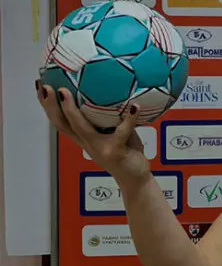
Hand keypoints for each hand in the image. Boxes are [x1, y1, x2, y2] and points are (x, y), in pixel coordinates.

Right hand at [36, 80, 150, 185]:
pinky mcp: (114, 151)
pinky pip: (122, 131)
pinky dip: (129, 117)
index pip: (61, 121)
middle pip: (63, 124)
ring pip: (80, 128)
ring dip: (71, 110)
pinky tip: (134, 106)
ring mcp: (99, 148)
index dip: (49, 106)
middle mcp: (87, 143)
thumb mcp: (116, 132)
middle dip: (51, 105)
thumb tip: (113, 90)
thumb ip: (110, 117)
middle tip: (45, 87)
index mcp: (85, 138)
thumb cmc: (126, 152)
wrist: (136, 178)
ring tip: (65, 92)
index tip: (41, 88)